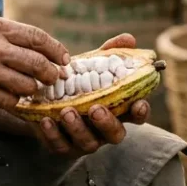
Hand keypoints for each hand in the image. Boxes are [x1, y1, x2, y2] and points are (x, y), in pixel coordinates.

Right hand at [0, 15, 70, 109]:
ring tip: (31, 87)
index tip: (64, 58)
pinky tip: (12, 95)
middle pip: (38, 63)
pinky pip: (11, 100)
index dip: (56, 49)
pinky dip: (16, 100)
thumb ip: (9, 33)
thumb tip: (39, 46)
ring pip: (28, 85)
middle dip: (51, 73)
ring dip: (33, 88)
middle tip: (54, 77)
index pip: (37, 38)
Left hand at [32, 33, 151, 157]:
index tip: (138, 104)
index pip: (136, 114)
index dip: (140, 112)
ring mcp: (84, 140)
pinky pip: (60, 145)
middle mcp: (104, 129)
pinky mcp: (63, 147)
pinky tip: (45, 120)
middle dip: (107, 123)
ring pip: (88, 142)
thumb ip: (110, 53)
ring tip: (66, 111)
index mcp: (117, 110)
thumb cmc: (79, 83)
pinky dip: (53, 134)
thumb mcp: (92, 66)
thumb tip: (128, 38)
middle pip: (115, 134)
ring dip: (78, 128)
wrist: (46, 101)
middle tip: (95, 109)